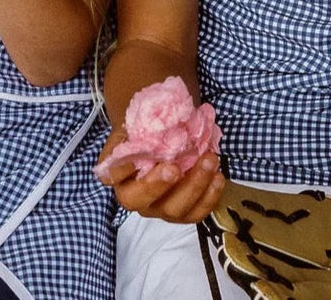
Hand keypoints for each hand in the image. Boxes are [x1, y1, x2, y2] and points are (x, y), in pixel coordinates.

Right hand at [97, 125, 225, 222]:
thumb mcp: (145, 121)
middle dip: (157, 185)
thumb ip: (145, 121)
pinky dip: (209, 197)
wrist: (170, 139)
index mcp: (119, 172)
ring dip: (193, 186)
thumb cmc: (154, 130)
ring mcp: (159, 206)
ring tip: (210, 161)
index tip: (137, 153)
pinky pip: (195, 213)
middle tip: (174, 168)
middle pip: (139, 200)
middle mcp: (135, 195)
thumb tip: (157, 117)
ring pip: (172, 209)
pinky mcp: (182, 212)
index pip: (112, 174)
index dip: (121, 168)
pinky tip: (218, 177)